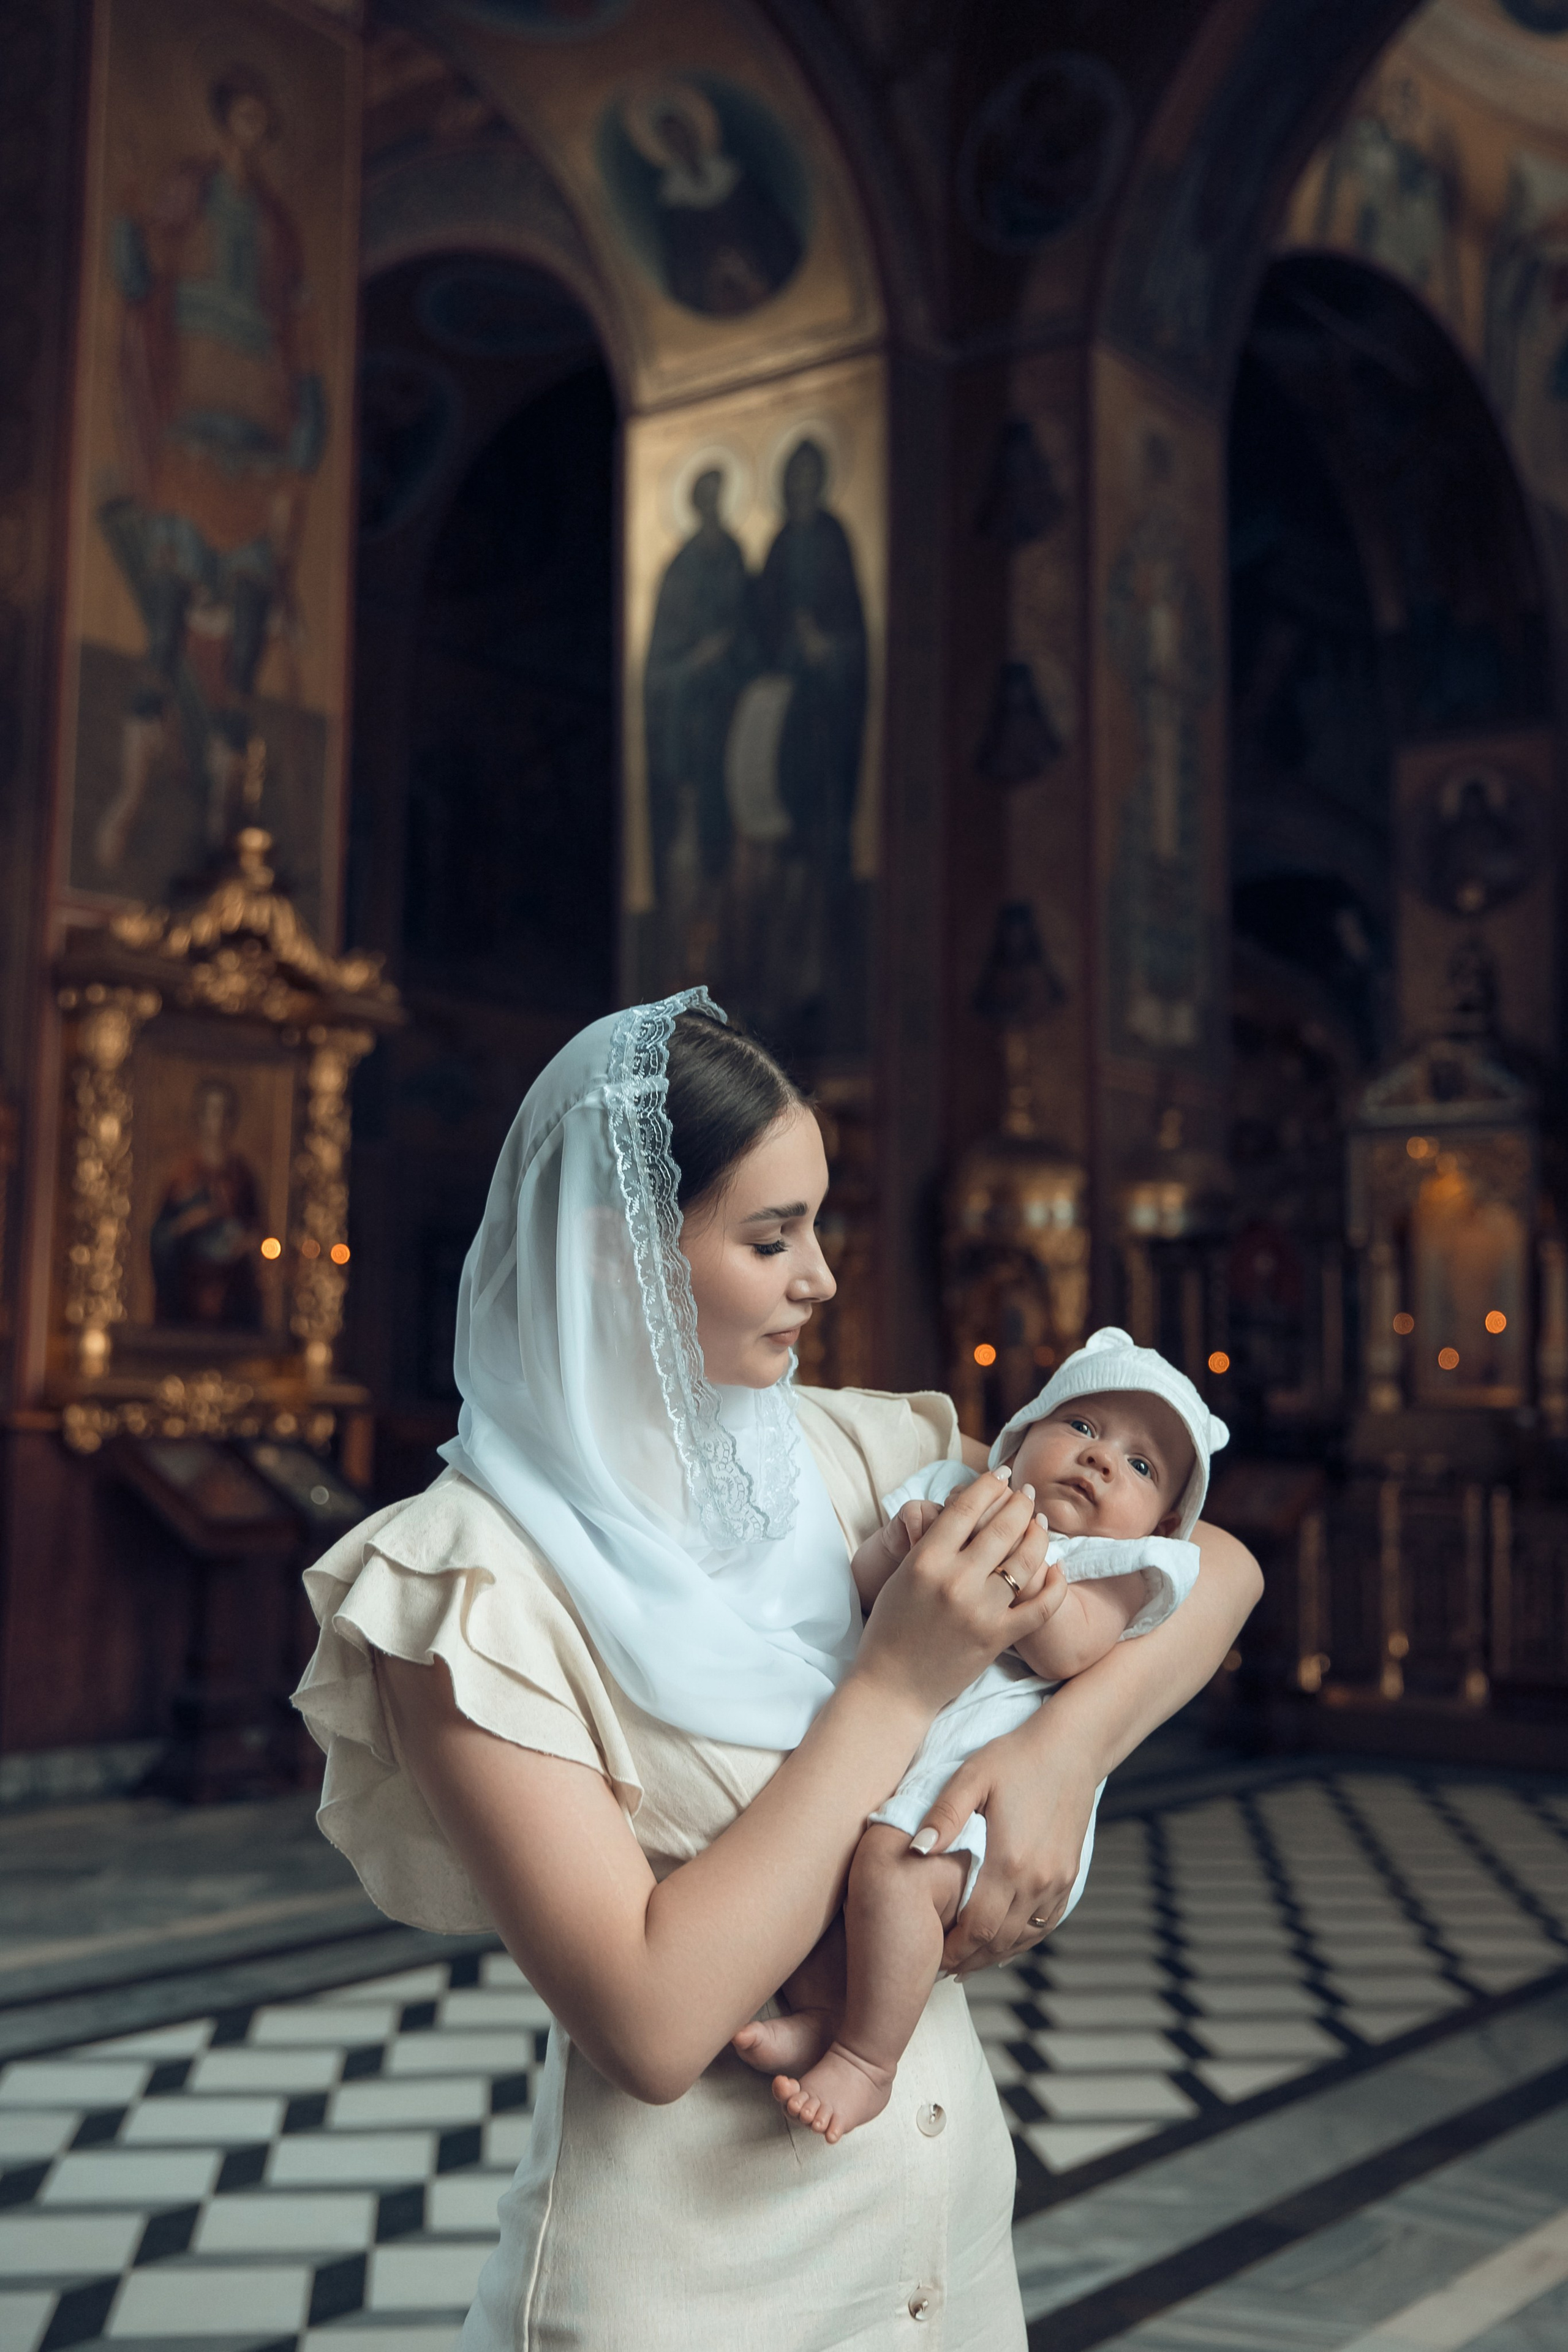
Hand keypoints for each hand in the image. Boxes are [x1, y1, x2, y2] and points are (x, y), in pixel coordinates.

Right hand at [853, 1472, 1053, 1720]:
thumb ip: (930, 1545)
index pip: (965, 1509)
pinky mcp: (999, 1637)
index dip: (988, 1485)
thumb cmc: (890, 1629)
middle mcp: (955, 1581)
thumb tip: (963, 1514)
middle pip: (1001, 1527)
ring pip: (1026, 1560)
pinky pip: (1041, 1606)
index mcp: (925, 1561)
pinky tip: (1057, 1568)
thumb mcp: (901, 1577)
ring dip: (1038, 1535)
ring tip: (1040, 1522)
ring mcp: (981, 1610)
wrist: (892, 1686)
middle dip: (1020, 1503)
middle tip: (1027, 1493)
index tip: (1002, 1474)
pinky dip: (1055, 1584)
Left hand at [913, 1724, 1100, 1977]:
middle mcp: (1037, 1880)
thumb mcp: (971, 1777)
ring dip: (996, 1954)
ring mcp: (1058, 1880)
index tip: (933, 1959)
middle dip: (970, 1959)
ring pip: (1024, 1937)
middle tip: (944, 1969)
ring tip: (969, 1963)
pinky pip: (1046, 1922)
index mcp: (1008, 1861)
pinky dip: (1024, 1939)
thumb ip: (943, 1816)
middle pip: (1000, 1940)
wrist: (1071, 1747)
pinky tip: (1006, 1942)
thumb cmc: (1015, 1757)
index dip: (954, 1949)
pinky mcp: (1070, 1875)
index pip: (977, 1927)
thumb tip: (917, 1851)